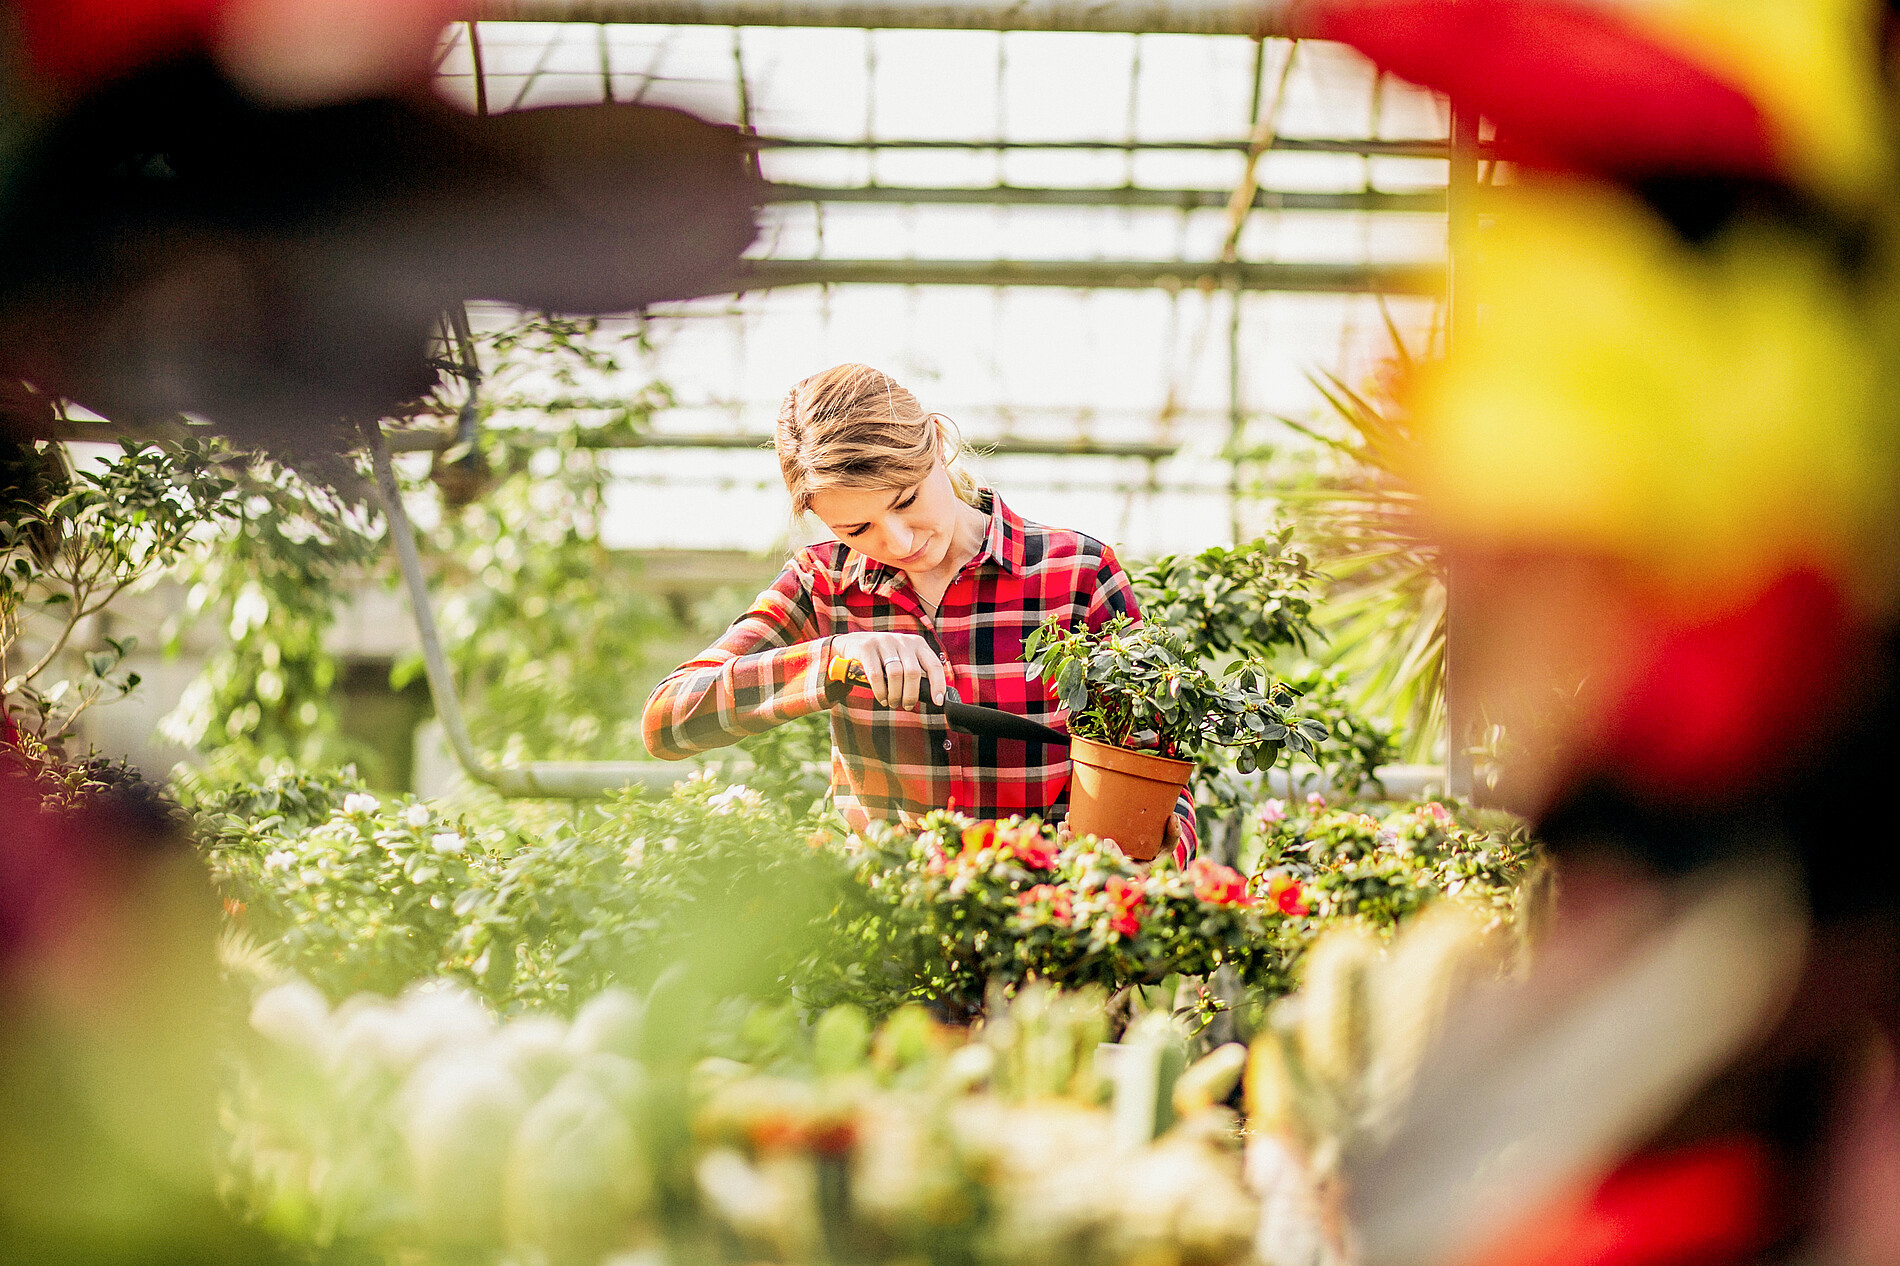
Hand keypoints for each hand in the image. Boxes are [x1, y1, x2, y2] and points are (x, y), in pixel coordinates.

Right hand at [832, 631, 946, 710]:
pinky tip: (882, 698)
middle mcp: (902, 640)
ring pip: (896, 674)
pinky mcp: (866, 648)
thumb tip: (932, 696)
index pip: (934, 665)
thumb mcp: (902, 658)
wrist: (851, 644)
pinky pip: (876, 675)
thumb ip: (915, 671)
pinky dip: (880, 691)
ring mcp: (884, 642)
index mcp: (917, 644)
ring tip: (892, 703)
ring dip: (895, 694)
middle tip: (906, 706)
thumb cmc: (882, 658)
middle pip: (913, 672)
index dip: (938, 685)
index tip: (938, 701)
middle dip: (911, 694)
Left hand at [1057, 814, 1178, 866]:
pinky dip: (1068, 844)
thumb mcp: (1167, 846)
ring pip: (1080, 861)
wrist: (1144, 863)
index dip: (1113, 856)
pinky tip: (1063, 828)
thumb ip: (1172, 834)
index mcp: (1131, 874)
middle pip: (1093, 865)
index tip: (1107, 840)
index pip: (1120, 869)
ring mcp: (1101, 869)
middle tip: (1069, 831)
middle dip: (1078, 848)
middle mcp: (1113, 875)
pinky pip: (1076, 856)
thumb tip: (1173, 818)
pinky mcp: (1092, 862)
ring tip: (1063, 827)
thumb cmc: (1156, 854)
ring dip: (1068, 845)